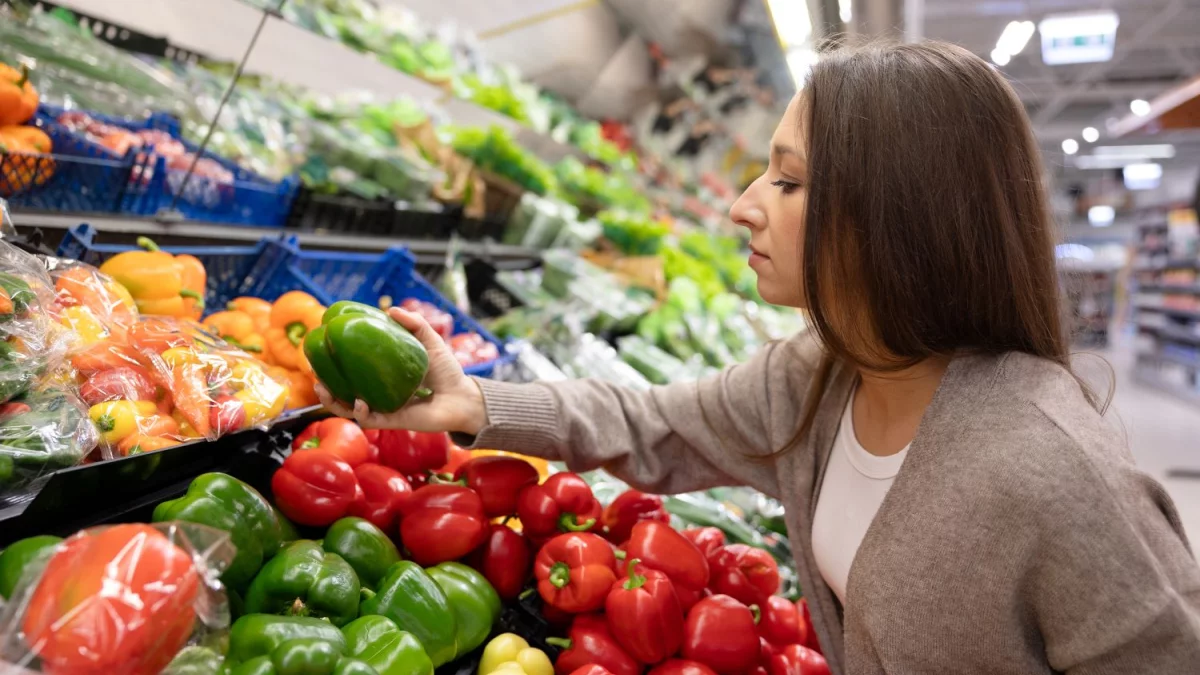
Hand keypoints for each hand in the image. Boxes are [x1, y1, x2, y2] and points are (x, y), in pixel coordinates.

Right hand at [314, 307, 487, 435]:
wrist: (463, 397)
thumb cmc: (447, 371)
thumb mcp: (430, 341)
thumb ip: (414, 324)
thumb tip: (391, 310)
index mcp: (383, 376)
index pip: (353, 371)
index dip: (335, 364)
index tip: (323, 351)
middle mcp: (379, 393)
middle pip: (344, 393)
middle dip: (325, 387)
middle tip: (315, 374)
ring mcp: (384, 408)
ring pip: (350, 409)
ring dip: (333, 402)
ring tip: (323, 389)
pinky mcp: (392, 421)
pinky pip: (369, 420)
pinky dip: (360, 412)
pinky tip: (358, 403)